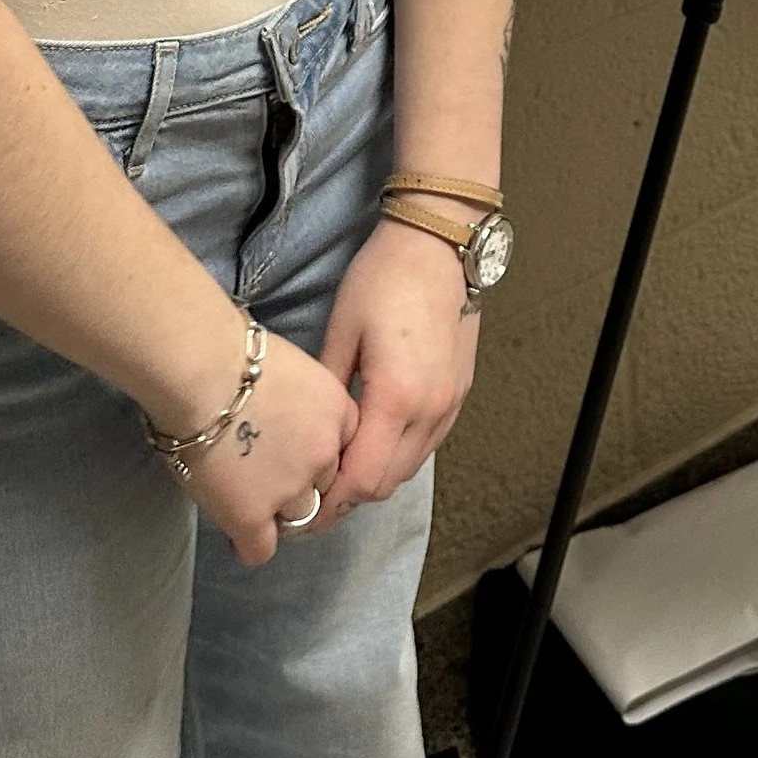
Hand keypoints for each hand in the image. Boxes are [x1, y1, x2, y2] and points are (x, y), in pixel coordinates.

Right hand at [178, 327, 358, 569]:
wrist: (202, 372)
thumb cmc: (234, 353)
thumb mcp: (293, 367)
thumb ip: (302, 400)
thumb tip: (284, 414)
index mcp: (337, 411)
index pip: (343, 448)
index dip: (319, 452)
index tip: (296, 452)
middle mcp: (324, 454)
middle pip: (325, 483)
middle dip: (302, 481)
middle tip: (267, 471)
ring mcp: (291, 488)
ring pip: (298, 516)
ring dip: (277, 510)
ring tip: (248, 498)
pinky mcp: (252, 516)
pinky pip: (260, 550)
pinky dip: (249, 543)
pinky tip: (236, 532)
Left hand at [316, 216, 480, 517]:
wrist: (439, 242)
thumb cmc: (383, 279)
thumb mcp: (341, 331)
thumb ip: (328, 392)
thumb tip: (310, 436)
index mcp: (397, 398)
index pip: (361, 480)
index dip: (329, 506)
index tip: (298, 514)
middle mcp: (431, 412)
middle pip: (386, 484)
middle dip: (348, 500)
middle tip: (310, 497)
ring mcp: (450, 404)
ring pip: (408, 469)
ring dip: (374, 478)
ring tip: (337, 471)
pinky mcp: (459, 394)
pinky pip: (426, 445)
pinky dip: (397, 456)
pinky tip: (371, 441)